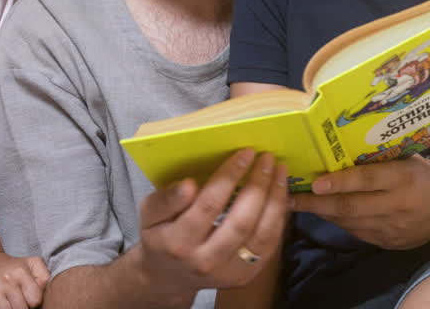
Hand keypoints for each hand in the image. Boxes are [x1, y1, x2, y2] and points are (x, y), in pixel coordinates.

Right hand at [0, 252, 49, 308]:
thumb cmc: (16, 266)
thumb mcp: (33, 263)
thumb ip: (44, 277)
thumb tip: (45, 294)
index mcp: (21, 272)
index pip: (35, 299)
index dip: (36, 302)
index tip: (33, 298)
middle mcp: (7, 280)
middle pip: (22, 308)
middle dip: (26, 308)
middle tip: (25, 302)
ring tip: (16, 304)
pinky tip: (8, 304)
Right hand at [135, 149, 286, 295]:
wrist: (168, 276)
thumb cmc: (159, 235)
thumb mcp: (149, 214)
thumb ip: (166, 199)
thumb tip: (189, 185)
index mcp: (178, 242)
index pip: (209, 205)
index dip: (230, 177)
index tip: (245, 153)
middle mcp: (205, 261)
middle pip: (241, 221)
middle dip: (258, 185)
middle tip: (267, 158)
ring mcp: (228, 272)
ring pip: (261, 234)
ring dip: (275, 199)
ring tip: (279, 172)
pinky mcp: (245, 276)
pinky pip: (269, 245)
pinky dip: (278, 218)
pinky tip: (280, 195)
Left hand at [288, 155, 429, 249]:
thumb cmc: (422, 174)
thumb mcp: (407, 159)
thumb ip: (378, 158)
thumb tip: (338, 147)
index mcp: (403, 178)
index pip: (367, 180)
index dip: (340, 182)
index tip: (315, 182)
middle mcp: (397, 205)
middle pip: (352, 206)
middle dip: (317, 203)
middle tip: (291, 198)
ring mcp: (393, 228)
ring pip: (350, 222)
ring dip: (323, 213)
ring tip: (298, 204)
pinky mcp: (389, 242)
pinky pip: (357, 233)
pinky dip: (338, 222)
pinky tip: (323, 213)